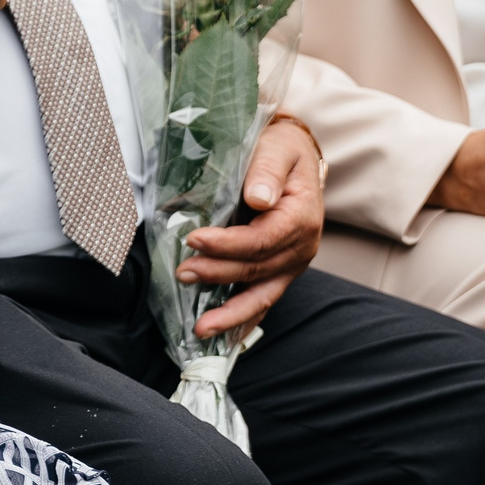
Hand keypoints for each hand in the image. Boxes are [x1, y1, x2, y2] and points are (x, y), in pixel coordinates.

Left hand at [182, 118, 324, 337]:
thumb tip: (258, 198)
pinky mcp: (280, 272)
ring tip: (201, 327)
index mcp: (301, 218)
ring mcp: (292, 264)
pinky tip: (223, 336)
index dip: (227, 245)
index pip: (261, 240)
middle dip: (218, 274)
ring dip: (230, 312)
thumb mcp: (276, 149)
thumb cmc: (281, 150)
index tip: (195, 239)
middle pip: (256, 269)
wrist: (295, 157)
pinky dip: (244, 319)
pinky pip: (263, 300)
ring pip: (261, 295)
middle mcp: (302, 248)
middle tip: (182, 272)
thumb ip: (267, 172)